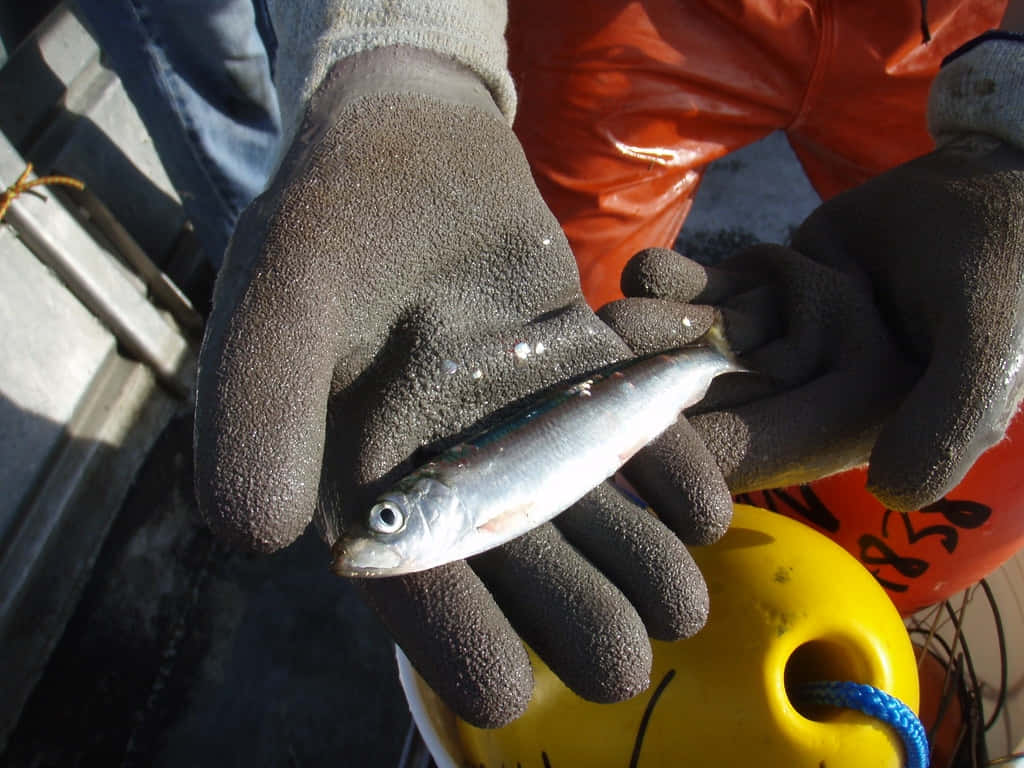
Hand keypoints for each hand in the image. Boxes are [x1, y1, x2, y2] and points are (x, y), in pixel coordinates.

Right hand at [194, 47, 730, 726]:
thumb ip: (257, 404)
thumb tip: (257, 537)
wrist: (413, 133)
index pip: (412, 586)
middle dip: (572, 620)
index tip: (504, 691)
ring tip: (679, 602)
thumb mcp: (280, 290)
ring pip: (588, 519)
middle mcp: (454, 464)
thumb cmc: (333, 212)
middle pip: (521, 568)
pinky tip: (702, 504)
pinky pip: (633, 439)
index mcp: (374, 471)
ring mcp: (525, 421)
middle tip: (623, 658)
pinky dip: (672, 471)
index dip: (453, 643)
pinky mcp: (583, 375)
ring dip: (637, 565)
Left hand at [602, 135, 1023, 510]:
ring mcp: (786, 335)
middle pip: (714, 393)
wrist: (999, 186)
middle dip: (654, 379)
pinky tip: (648, 270)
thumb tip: (903, 492)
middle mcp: (810, 388)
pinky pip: (715, 291)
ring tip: (614, 313)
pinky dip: (679, 282)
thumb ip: (953, 414)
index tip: (628, 433)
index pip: (759, 445)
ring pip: (704, 340)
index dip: (693, 445)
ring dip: (657, 328)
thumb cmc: (1006, 268)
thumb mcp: (991, 343)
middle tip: (602, 361)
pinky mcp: (771, 289)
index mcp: (852, 420)